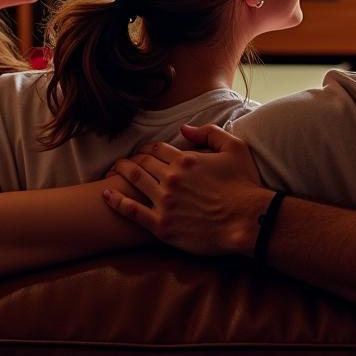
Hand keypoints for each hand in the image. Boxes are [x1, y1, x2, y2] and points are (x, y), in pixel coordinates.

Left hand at [103, 124, 270, 256]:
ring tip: (111, 172)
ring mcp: (164, 202)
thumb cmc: (245, 185)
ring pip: (134, 181)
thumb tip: (183, 129)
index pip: (157, 149)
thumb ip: (208, 133)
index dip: (148, 149)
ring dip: (120, 173)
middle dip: (131, 159)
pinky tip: (106, 195)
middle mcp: (171, 178)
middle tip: (123, 162)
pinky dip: (116, 201)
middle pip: (142, 162)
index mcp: (185, 160)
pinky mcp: (162, 226)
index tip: (143, 152)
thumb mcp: (235, 147)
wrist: (249, 222)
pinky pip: (132, 211)